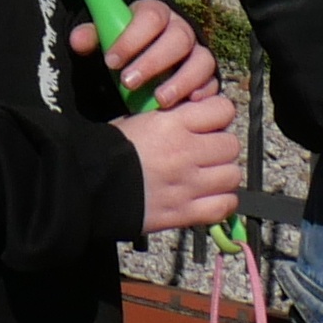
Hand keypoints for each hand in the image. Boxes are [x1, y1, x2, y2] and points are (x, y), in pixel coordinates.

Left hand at [80, 0, 221, 107]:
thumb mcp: (107, 37)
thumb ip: (92, 37)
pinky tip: (189, 103)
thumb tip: (78, 40)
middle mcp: (181, 29)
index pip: (150, 17)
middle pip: (178, 39)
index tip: (110, 61)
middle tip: (128, 83)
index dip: (132, 38)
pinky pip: (212, 81)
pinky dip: (204, 92)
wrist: (147, 53)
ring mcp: (197, 52)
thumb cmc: (125, 44)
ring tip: (159, 101)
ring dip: (181, 81)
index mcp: (155, 13)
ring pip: (201, 60)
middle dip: (153, 62)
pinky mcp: (207, 75)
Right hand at [118, 90, 243, 229]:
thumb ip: (171, 118)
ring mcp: (189, 185)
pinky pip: (224, 206)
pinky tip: (209, 196)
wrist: (89, 186)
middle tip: (207, 151)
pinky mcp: (186, 212)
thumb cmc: (108, 150)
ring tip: (208, 175)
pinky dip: (221, 201)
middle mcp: (186, 152)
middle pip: (231, 145)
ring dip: (223, 174)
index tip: (210, 121)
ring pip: (233, 175)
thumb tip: (194, 117)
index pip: (223, 110)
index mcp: (172, 124)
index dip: (219, 114)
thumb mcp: (137, 119)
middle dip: (221, 146)